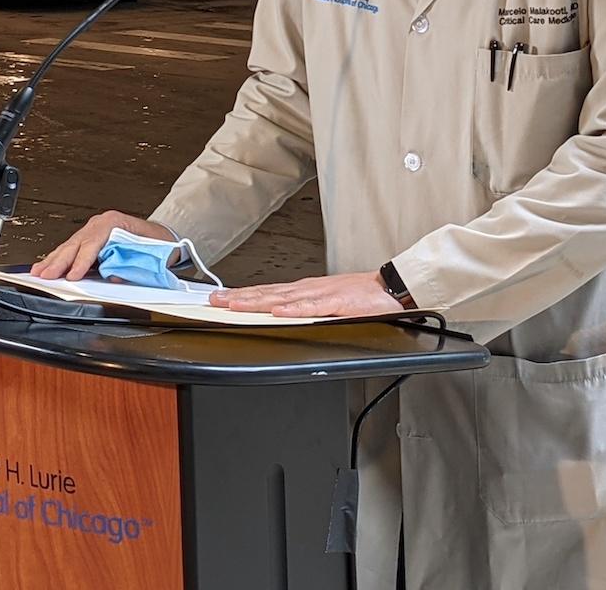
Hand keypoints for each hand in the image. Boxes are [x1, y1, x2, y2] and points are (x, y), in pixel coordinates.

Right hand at [30, 210, 173, 280]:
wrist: (165, 236)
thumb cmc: (159, 243)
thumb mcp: (151, 253)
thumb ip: (132, 264)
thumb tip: (113, 275)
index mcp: (115, 222)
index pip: (93, 243)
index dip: (81, 261)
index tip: (72, 275)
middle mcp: (102, 223)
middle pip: (76, 244)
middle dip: (59, 261)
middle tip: (46, 275)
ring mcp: (95, 229)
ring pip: (69, 245)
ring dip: (54, 260)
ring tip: (39, 271)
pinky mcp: (91, 238)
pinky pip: (72, 248)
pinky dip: (58, 257)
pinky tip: (47, 264)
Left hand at [209, 272, 396, 317]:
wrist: (390, 288)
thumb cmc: (362, 297)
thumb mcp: (326, 303)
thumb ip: (305, 310)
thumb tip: (281, 318)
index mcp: (304, 291)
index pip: (267, 293)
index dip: (242, 296)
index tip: (220, 299)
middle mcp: (307, 290)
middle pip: (267, 294)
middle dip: (239, 298)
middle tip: (214, 301)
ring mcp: (321, 295)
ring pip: (282, 299)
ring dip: (256, 301)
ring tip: (233, 305)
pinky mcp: (337, 303)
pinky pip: (311, 308)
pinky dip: (292, 310)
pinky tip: (277, 312)